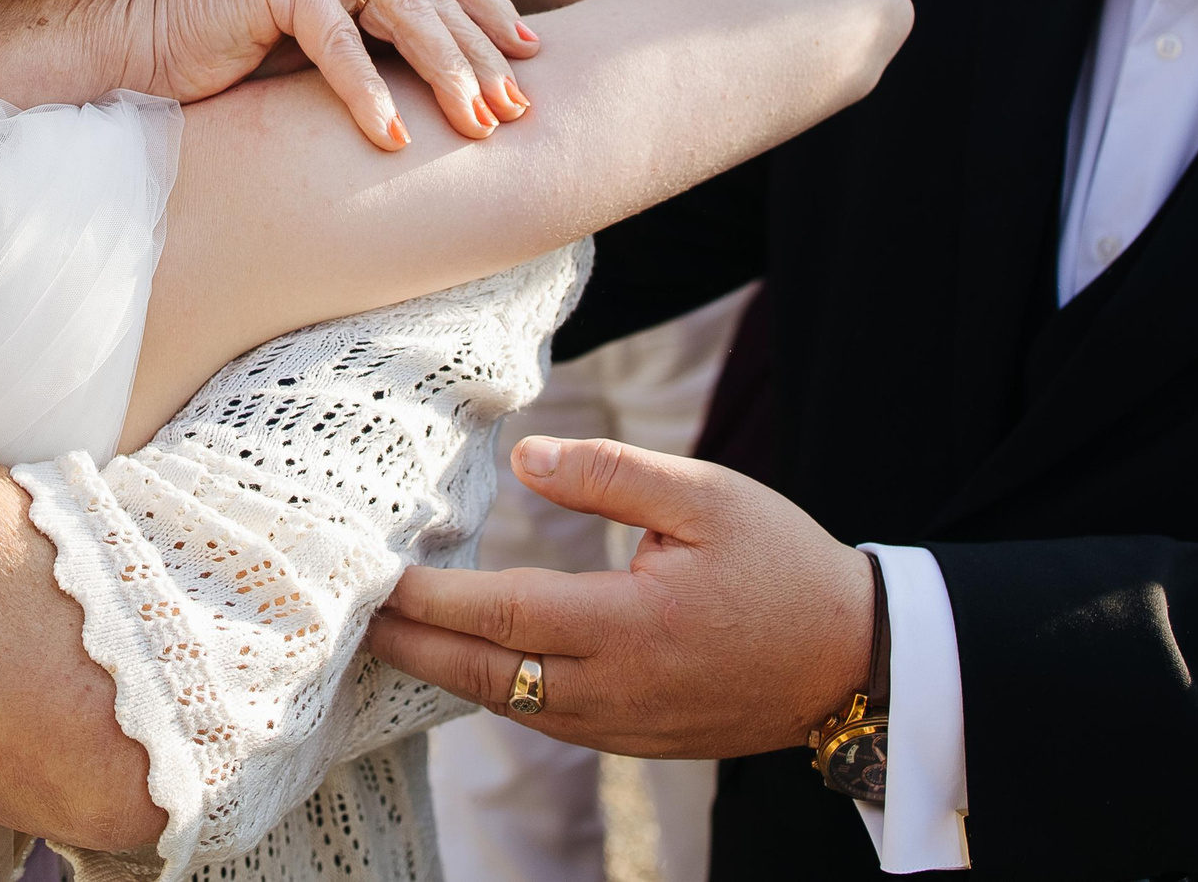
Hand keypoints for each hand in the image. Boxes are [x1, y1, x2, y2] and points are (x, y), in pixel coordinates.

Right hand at [110, 0, 538, 148]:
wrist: (142, 55)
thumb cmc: (225, 69)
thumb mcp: (315, 66)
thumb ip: (369, 59)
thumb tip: (439, 102)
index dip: (490, 15)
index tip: (532, 57)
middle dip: (481, 56)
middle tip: (517, 107)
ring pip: (401, 14)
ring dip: (444, 72)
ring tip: (476, 124)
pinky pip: (335, 43)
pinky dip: (366, 92)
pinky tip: (391, 137)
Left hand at [365, 436, 874, 757]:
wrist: (852, 660)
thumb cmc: (782, 565)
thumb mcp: (709, 497)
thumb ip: (613, 475)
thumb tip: (524, 458)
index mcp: (633, 626)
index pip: (503, 614)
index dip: (430, 600)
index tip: (373, 574)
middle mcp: (615, 690)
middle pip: (482, 675)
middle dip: (408, 646)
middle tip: (345, 615)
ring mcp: (620, 725)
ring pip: (505, 704)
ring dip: (441, 671)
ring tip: (385, 632)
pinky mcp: (630, 739)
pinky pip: (539, 718)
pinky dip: (489, 688)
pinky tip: (459, 656)